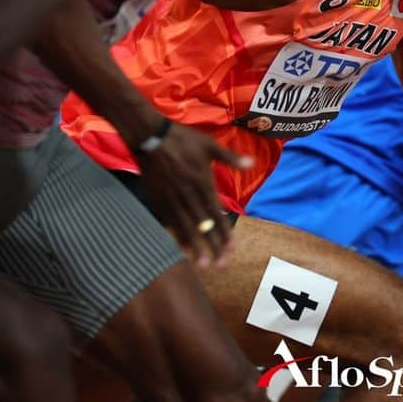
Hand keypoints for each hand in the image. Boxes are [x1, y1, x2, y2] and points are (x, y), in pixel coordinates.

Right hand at [137, 123, 253, 266]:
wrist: (149, 136)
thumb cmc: (182, 139)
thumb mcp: (209, 145)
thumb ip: (230, 158)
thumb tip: (252, 163)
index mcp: (203, 183)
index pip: (217, 214)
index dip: (224, 232)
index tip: (231, 248)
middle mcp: (189, 195)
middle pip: (203, 226)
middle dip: (213, 246)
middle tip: (220, 265)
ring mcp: (172, 199)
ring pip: (186, 228)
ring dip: (195, 247)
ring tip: (202, 264)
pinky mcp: (157, 199)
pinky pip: (169, 222)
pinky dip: (176, 235)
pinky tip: (181, 247)